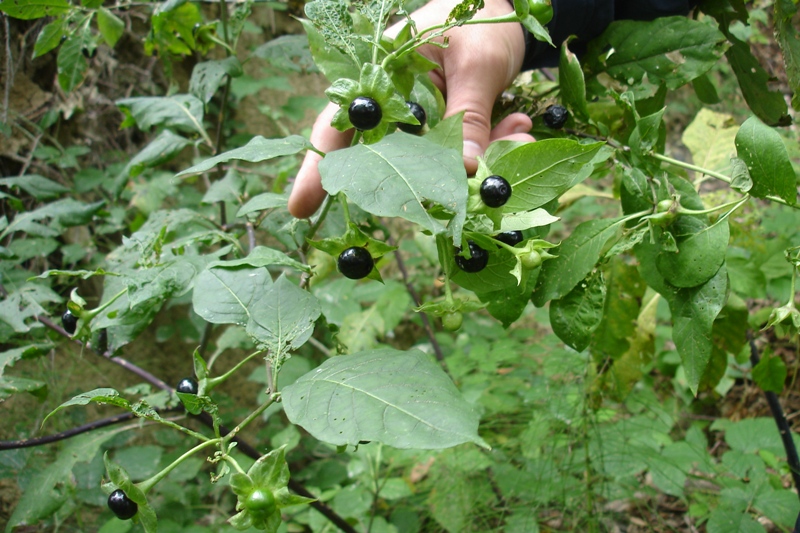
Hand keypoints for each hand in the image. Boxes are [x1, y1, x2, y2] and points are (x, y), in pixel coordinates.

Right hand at [288, 0, 534, 218]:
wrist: (501, 10)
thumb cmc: (479, 21)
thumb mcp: (477, 64)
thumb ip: (469, 116)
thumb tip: (466, 170)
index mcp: (380, 81)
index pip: (341, 127)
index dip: (318, 168)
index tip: (299, 207)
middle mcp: (394, 109)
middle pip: (387, 161)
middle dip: (422, 184)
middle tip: (447, 203)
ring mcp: (422, 126)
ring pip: (436, 166)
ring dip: (477, 164)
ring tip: (517, 132)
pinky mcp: (448, 135)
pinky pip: (466, 158)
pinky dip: (496, 150)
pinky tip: (520, 125)